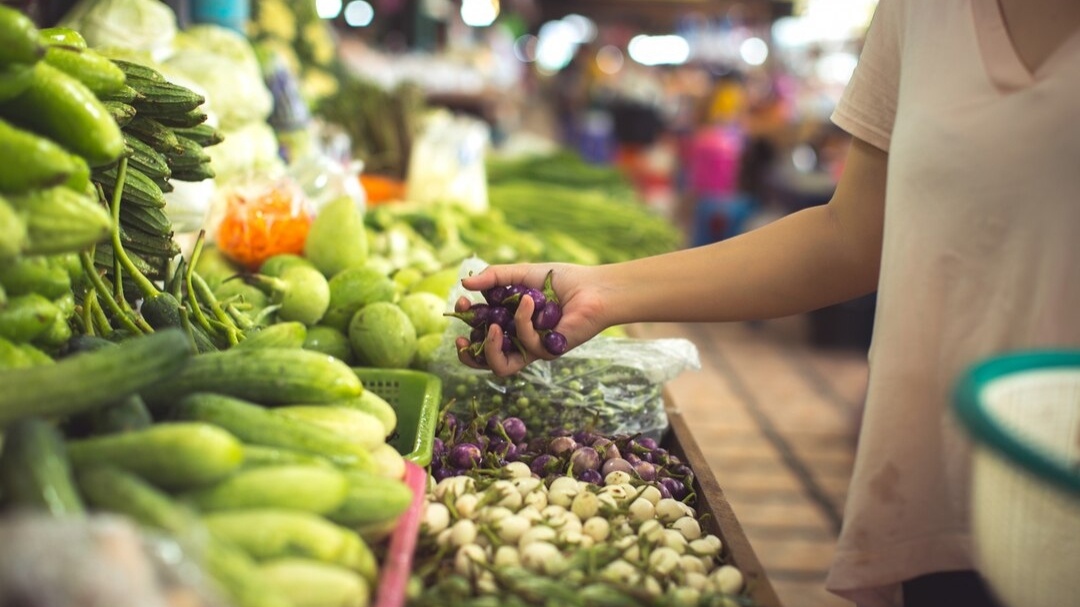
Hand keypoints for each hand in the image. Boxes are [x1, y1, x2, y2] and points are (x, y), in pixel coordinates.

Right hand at [452, 262, 606, 375]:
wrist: (592, 287)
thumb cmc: (560, 280)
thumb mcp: (520, 274)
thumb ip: (494, 277)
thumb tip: (463, 283)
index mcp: (509, 323)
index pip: (480, 333)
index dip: (466, 324)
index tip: (461, 303)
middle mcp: (519, 340)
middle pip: (485, 361)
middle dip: (469, 354)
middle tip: (462, 338)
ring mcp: (533, 349)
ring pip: (502, 367)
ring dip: (491, 348)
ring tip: (495, 327)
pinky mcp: (548, 352)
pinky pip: (526, 343)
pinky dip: (523, 320)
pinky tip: (528, 300)